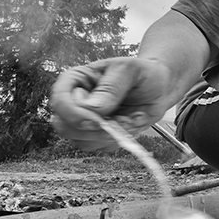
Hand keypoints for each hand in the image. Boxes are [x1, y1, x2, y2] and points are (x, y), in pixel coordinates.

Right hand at [50, 57, 173, 150]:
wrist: (159, 86)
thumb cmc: (142, 73)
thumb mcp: (129, 70)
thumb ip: (111, 87)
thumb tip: (92, 109)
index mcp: (76, 81)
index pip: (59, 100)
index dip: (73, 114)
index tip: (96, 120)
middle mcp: (76, 102)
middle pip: (64, 126)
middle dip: (93, 130)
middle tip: (120, 121)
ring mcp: (86, 121)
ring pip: (82, 141)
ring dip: (110, 135)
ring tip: (132, 118)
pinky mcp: (99, 135)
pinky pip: (101, 147)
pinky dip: (120, 140)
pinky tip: (133, 124)